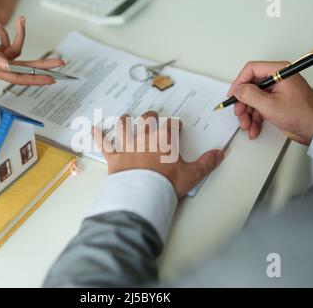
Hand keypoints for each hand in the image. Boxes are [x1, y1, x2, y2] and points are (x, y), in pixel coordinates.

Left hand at [92, 111, 224, 197]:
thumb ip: (207, 163)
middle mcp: (146, 138)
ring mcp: (128, 145)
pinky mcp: (114, 156)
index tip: (177, 128)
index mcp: (165, 140)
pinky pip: (103, 143)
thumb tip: (220, 154)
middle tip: (152, 118)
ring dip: (124, 121)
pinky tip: (92, 129)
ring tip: (125, 119)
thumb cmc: (167, 184)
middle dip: (151, 117)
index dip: (175, 125)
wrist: (143, 195)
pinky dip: (97, 136)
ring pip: (124, 126)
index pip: (172, 126)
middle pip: (148, 120)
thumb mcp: (192, 174)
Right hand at [228, 61, 312, 144]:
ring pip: (253, 99)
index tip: (233, 94)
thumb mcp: (270, 104)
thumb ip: (250, 95)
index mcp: (280, 71)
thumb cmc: (303, 114)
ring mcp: (277, 91)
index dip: (239, 82)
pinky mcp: (277, 102)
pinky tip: (254, 128)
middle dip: (243, 103)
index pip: (252, 69)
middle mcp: (278, 79)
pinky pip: (259, 107)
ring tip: (247, 125)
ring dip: (247, 114)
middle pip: (251, 86)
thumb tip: (238, 89)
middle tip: (239, 113)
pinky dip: (255, 119)